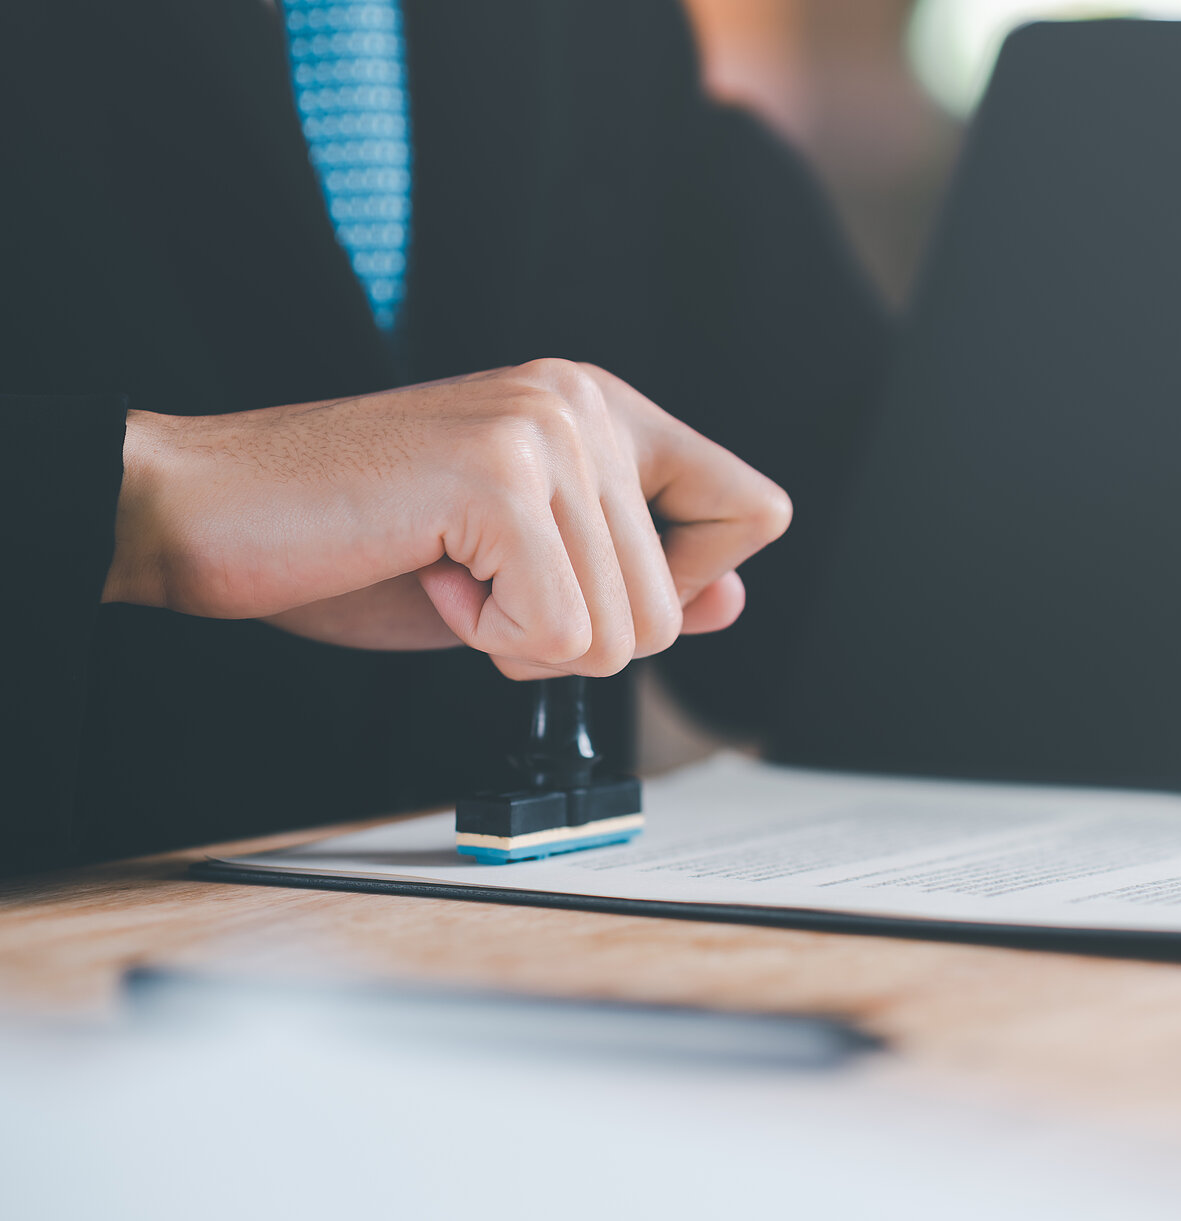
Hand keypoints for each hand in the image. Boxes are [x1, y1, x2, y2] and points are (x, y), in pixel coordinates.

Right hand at [105, 359, 790, 678]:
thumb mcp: (522, 567)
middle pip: (677, 605)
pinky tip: (430, 575)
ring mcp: (547, 431)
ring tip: (449, 568)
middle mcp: (587, 404)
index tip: (585, 577)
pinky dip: (490, 642)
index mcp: (603, 409)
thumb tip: (732, 601)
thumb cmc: (354, 540)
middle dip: (577, 636)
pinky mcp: (498, 476)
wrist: (209, 516)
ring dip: (526, 641)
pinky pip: (559, 632)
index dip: (688, 583)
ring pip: (624, 631)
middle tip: (483, 579)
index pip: (756, 511)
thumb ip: (630, 575)